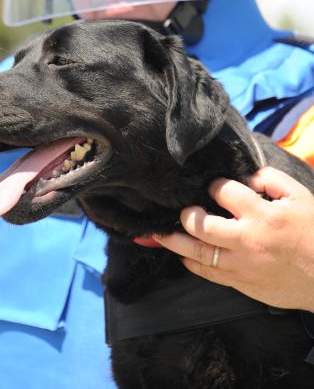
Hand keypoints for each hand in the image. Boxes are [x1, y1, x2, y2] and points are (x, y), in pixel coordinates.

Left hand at [154, 167, 313, 310]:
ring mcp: (242, 265)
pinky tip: (184, 256)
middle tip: (183, 210)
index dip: (215, 186)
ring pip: (198, 253)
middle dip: (186, 215)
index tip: (214, 187)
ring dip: (174, 242)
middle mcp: (247, 240)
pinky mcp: (242, 284)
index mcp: (263, 215)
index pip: (224, 193)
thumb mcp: (299, 197)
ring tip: (158, 234)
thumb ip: (271, 179)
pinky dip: (192, 264)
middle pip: (201, 226)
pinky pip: (209, 274)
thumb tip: (245, 175)